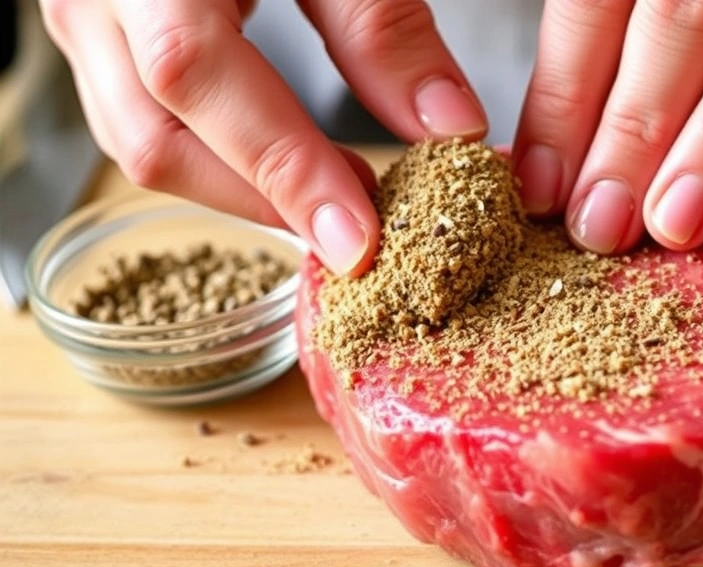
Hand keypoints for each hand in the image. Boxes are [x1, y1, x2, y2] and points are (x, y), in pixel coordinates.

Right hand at [39, 0, 486, 275]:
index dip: (280, 166)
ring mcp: (85, 21)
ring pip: (143, 144)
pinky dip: (221, 161)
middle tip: (357, 233)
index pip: (196, 75)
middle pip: (156, 138)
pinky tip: (286, 168)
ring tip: (331, 203)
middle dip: (263, 200)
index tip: (357, 237)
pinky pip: (145, 124)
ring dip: (241, 190)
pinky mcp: (101, 39)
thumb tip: (446, 126)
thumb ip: (381, 24)